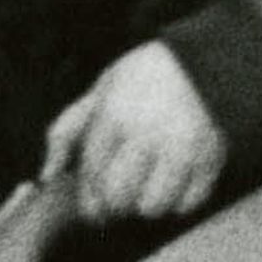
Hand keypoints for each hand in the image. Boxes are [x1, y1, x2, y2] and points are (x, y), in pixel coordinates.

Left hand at [40, 40, 230, 230]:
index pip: (91, 176)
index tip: (95, 206)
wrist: (214, 54)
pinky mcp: (213, 156)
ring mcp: (183, 146)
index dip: (90, 199)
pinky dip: (181, 201)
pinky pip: (189, 203)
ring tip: (153, 187)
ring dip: (149, 203)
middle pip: (119, 198)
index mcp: (115, 114)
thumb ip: (69, 130)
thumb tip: (47, 174)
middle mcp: (147, 133)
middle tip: (124, 195)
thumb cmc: (150, 73)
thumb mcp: (104, 88)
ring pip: (154, 206)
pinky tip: (178, 183)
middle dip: (117, 203)